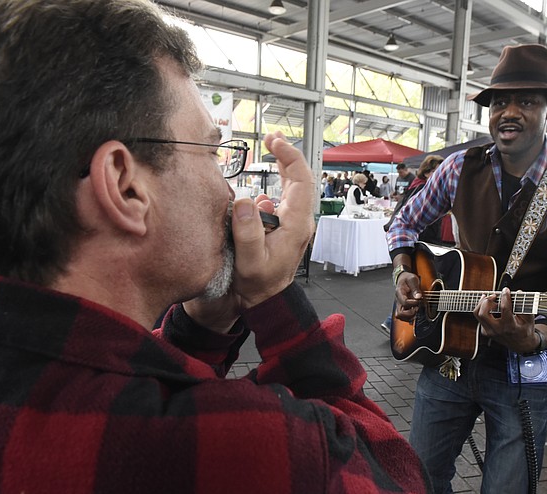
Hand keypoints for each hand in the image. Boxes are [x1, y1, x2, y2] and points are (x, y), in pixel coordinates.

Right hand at [227, 132, 313, 307]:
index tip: (274, 142)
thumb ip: (248, 231)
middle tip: (273, 139)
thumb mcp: (250, 260)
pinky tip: (259, 189)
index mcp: (296, 224)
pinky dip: (272, 187)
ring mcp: (292, 225)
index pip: (300, 180)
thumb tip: (246, 200)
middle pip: (299, 180)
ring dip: (281, 169)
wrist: (262, 301)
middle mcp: (298, 222)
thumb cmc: (258, 285)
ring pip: (291, 189)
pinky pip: (281, 202)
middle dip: (287, 156)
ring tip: (270, 153)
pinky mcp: (284, 229)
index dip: (289, 156)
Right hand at [394, 272, 421, 321]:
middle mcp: (398, 300)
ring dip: (409, 316)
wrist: (403, 279)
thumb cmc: (407, 279)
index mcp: (399, 293)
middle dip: (410, 313)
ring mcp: (400, 305)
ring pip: (400, 317)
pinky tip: (415, 311)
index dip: (413, 303)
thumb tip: (418, 297)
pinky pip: (403, 317)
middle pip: (399, 313)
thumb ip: (415, 288)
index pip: (404, 302)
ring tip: (416, 309)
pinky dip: (409, 317)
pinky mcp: (403, 307)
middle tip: (416, 308)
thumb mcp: (412, 279)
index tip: (419, 300)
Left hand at [473, 287, 537, 353]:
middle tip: (494, 296)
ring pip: (478, 314)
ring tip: (488, 298)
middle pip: (483, 313)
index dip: (505, 297)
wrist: (521, 344)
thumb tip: (519, 292)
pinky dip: (482, 309)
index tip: (506, 290)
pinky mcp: (485, 332)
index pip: (504, 309)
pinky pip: (479, 318)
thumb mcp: (529, 319)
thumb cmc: (525, 330)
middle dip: (487, 301)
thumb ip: (525, 305)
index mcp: (510, 326)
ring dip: (481, 303)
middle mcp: (497, 330)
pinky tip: (488, 305)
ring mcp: (490, 331)